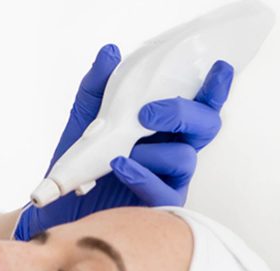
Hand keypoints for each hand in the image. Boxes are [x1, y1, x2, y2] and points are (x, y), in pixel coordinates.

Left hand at [15, 45, 233, 240]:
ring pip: (185, 158)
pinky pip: (165, 192)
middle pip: (205, 127)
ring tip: (119, 154)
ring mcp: (169, 180)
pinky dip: (142, 176)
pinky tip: (121, 166)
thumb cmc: (80, 166)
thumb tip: (110, 54)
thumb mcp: (83, 120)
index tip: (219, 68)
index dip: (214, 88)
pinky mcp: (159, 208)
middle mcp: (173, 150)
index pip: (198, 104)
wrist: (60, 208)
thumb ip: (97, 87)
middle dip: (183, 114)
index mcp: (164, 127)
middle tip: (148, 113)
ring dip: (152, 151)